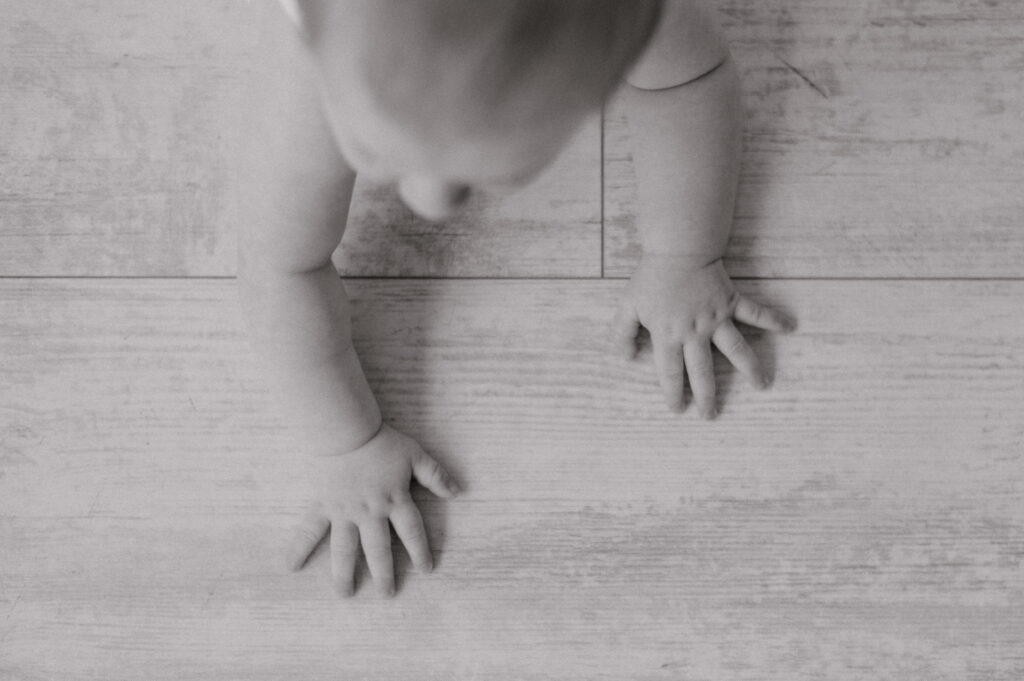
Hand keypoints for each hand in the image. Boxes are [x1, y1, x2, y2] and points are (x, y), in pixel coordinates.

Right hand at [286, 423, 459, 596]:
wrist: (345, 431)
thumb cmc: (380, 441)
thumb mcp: (415, 455)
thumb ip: (436, 475)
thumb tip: (456, 491)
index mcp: (394, 500)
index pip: (411, 532)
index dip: (420, 551)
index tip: (425, 570)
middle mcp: (370, 513)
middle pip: (379, 549)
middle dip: (384, 574)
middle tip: (387, 594)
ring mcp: (344, 512)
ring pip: (346, 549)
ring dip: (345, 573)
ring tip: (345, 594)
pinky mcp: (322, 505)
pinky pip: (309, 530)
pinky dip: (298, 547)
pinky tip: (290, 566)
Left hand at [614, 254, 794, 416]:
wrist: (678, 250)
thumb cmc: (652, 278)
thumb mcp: (628, 306)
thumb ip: (622, 334)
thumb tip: (625, 359)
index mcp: (668, 335)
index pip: (670, 372)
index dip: (673, 393)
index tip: (678, 409)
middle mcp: (695, 332)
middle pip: (702, 371)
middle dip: (707, 396)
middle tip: (711, 415)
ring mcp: (716, 318)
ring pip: (736, 349)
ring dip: (750, 369)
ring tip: (763, 385)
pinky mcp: (730, 302)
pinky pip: (755, 312)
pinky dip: (773, 319)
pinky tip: (790, 327)